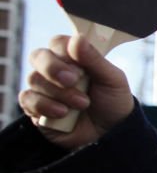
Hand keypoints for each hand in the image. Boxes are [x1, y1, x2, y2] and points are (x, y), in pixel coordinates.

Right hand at [19, 34, 133, 149]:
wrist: (111, 134)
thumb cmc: (113, 102)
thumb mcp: (112, 80)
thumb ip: (95, 60)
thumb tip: (77, 39)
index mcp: (74, 58)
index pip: (58, 42)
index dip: (64, 49)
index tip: (78, 60)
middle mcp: (55, 70)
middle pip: (39, 56)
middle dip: (54, 68)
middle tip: (73, 80)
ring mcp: (43, 88)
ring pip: (35, 79)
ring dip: (59, 93)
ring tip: (82, 104)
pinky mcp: (35, 108)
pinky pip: (28, 99)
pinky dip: (45, 106)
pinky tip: (63, 113)